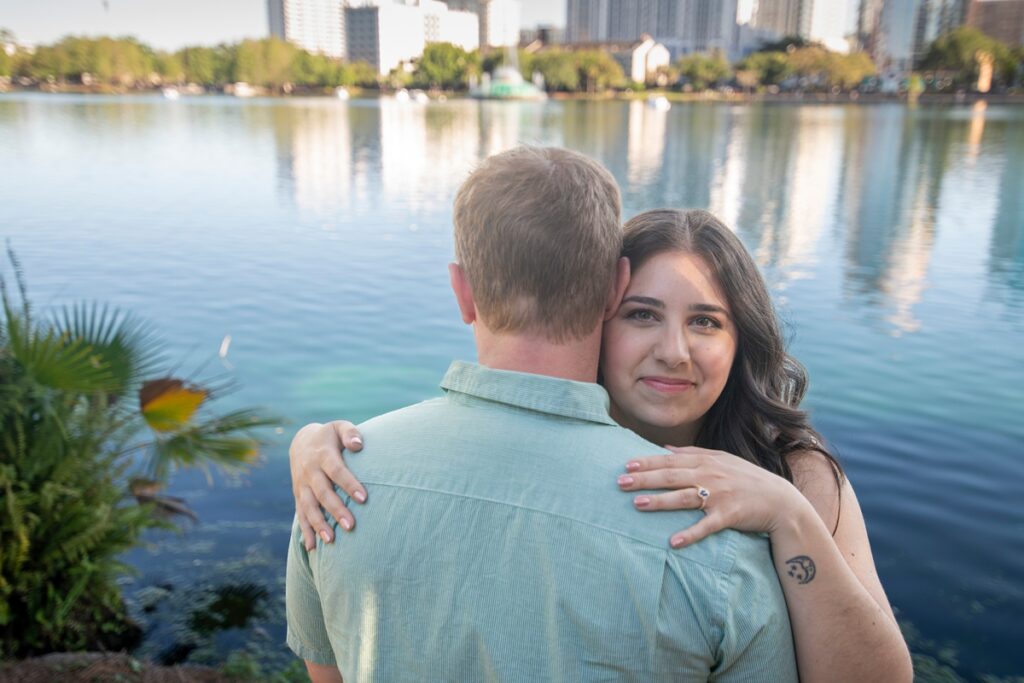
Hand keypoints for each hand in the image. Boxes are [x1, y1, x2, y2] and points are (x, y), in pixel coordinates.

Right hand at [290, 420, 366, 550]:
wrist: (301, 441)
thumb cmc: (329, 436)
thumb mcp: (339, 426)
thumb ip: (350, 433)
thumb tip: (359, 444)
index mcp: (323, 455)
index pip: (337, 471)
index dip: (349, 484)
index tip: (364, 498)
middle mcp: (310, 472)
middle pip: (323, 493)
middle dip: (336, 510)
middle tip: (351, 526)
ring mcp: (302, 485)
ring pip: (309, 507)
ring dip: (319, 524)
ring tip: (331, 540)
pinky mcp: (298, 496)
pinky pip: (300, 515)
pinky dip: (305, 531)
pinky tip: (312, 547)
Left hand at [616, 446, 805, 548]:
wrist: (780, 500)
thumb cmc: (746, 478)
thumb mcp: (722, 459)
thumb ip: (693, 452)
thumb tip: (666, 448)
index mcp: (707, 461)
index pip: (671, 460)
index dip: (648, 462)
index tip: (626, 465)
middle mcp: (711, 476)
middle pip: (672, 476)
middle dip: (645, 479)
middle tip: (620, 482)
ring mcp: (720, 496)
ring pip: (685, 498)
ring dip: (661, 501)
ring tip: (638, 504)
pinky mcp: (729, 516)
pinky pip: (706, 526)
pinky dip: (690, 534)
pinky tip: (673, 542)